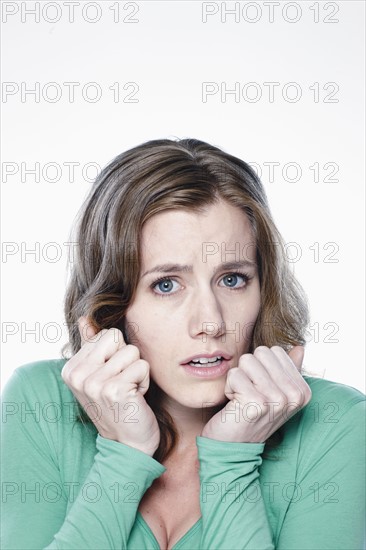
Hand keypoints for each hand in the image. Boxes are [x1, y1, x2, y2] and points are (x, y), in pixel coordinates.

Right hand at [61, 317, 159, 456]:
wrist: (128, 444)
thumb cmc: (116, 405)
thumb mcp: (98, 375)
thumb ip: (91, 346)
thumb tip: (85, 319)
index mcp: (71, 369)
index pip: (106, 334)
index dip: (116, 354)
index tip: (112, 378)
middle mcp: (78, 375)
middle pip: (117, 338)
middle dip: (127, 358)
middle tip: (122, 383)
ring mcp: (95, 383)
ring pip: (133, 352)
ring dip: (137, 372)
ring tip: (129, 392)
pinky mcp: (115, 390)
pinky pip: (142, 366)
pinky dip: (145, 382)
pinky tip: (135, 399)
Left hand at [201, 345, 311, 442]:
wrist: (233, 445)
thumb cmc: (252, 414)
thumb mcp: (275, 391)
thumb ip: (287, 369)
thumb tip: (300, 348)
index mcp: (302, 390)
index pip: (275, 351)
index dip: (261, 367)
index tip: (261, 389)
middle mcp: (294, 396)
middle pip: (261, 353)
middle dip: (249, 370)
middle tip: (249, 393)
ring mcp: (277, 400)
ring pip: (246, 361)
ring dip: (238, 378)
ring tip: (242, 398)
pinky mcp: (257, 404)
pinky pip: (234, 374)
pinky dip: (229, 388)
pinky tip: (235, 405)